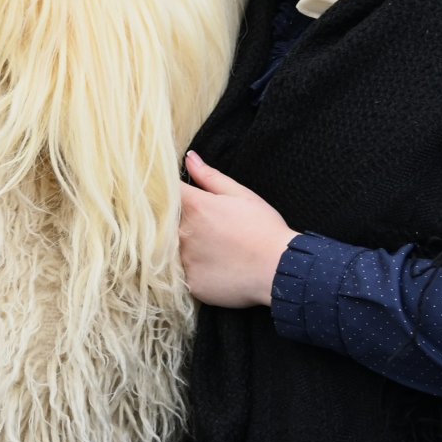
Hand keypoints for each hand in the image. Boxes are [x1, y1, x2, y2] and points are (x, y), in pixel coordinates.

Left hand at [178, 151, 298, 307]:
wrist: (280, 270)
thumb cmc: (263, 228)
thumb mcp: (241, 195)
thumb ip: (210, 177)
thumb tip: (189, 158)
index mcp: (194, 206)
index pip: (164, 193)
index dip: (164, 193)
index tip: (169, 196)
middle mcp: (183, 232)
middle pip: (162, 223)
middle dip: (169, 221)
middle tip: (195, 227)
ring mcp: (185, 260)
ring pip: (169, 250)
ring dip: (178, 246)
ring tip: (203, 248)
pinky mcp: (190, 283)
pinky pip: (181, 275)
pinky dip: (190, 270)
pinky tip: (207, 268)